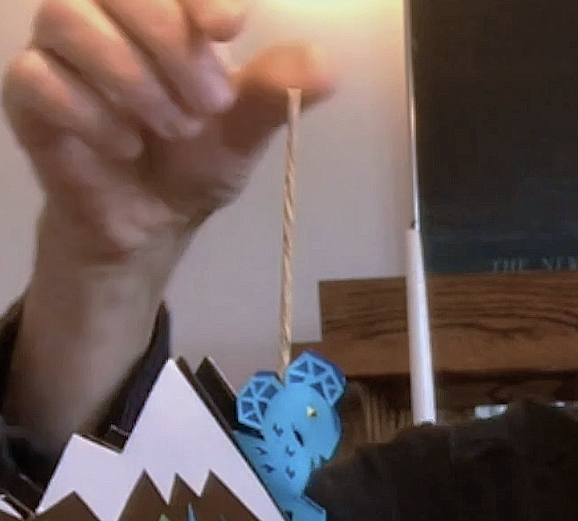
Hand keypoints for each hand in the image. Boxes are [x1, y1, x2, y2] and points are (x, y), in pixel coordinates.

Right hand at [2, 0, 334, 262]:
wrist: (151, 220)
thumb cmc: (195, 159)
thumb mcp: (245, 130)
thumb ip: (277, 93)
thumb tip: (325, 65)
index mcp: (165, 12)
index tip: (228, 25)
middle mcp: (105, 15)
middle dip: (169, 40)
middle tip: (210, 103)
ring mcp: (58, 50)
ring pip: (66, 18)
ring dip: (130, 76)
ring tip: (174, 127)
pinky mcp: (26, 93)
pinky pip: (34, 76)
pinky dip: (89, 112)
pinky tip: (126, 145)